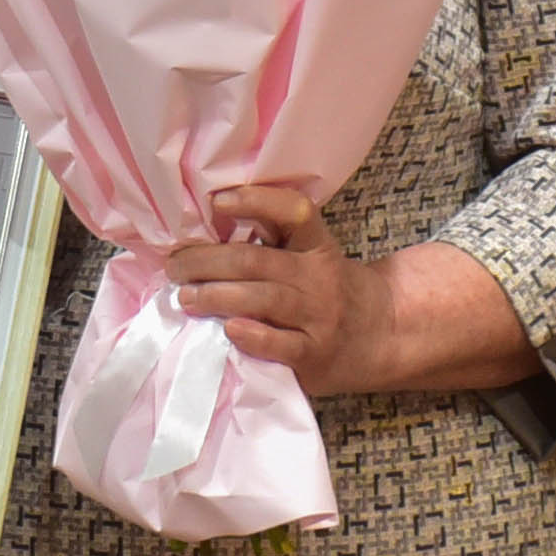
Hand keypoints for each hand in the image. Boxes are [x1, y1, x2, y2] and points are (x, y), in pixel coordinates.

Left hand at [167, 186, 365, 386]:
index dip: (257, 201)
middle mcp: (318, 276)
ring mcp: (318, 316)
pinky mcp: (314, 354)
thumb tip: (208, 228)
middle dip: (207, 262)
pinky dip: (252, 336)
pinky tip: (228, 330)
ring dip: (217, 296)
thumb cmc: (328, 291)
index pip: (294, 212)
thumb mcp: (313, 257)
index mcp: (316, 245)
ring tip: (185, 298)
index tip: (218, 201)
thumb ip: (276, 243)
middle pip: (257, 261)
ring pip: (263, 299)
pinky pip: (281, 344)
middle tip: (175, 266)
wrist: (381, 336)